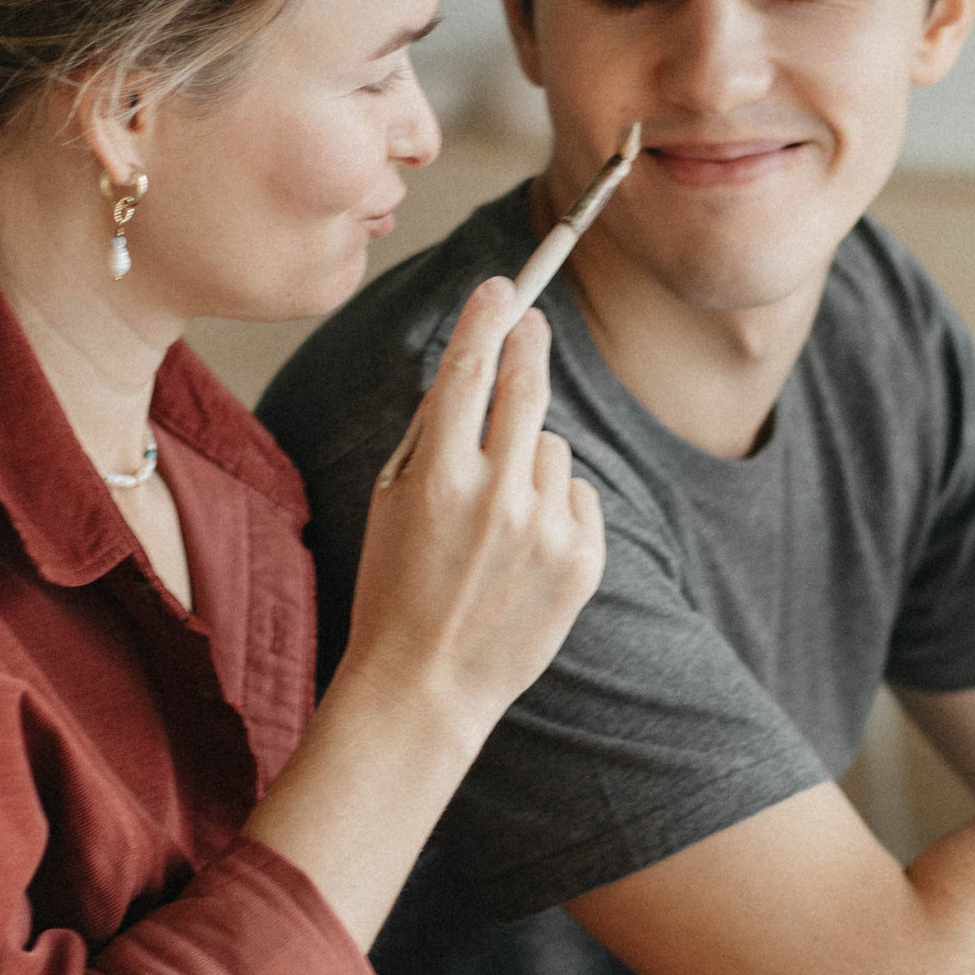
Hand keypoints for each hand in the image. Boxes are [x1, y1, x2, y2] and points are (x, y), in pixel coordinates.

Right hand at [340, 278, 604, 738]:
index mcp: (437, 476)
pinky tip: (525, 549)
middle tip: (532, 324)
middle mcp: (495, 495)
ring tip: (497, 520)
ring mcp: (544, 529)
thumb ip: (434, 439)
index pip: (469, 370)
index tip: (502, 287)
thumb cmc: (397, 590)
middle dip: (529, 345)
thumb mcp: (392, 502)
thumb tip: (475, 372)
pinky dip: (557, 508)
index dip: (487, 318)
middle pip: (527, 387)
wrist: (425, 687)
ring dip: (530, 463)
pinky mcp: (582, 560)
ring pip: (552, 448)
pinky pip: (578, 495)